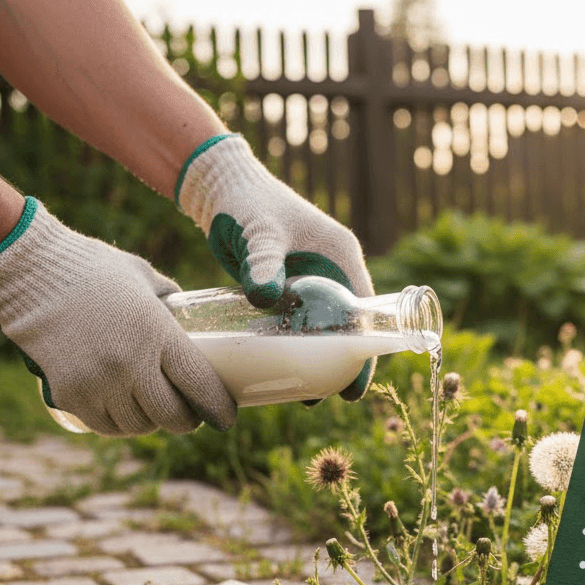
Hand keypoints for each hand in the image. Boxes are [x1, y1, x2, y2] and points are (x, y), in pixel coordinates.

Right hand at [0, 198, 236, 435]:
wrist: (28, 271)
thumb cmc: (93, 268)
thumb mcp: (145, 278)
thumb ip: (173, 301)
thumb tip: (195, 317)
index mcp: (157, 334)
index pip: (201, 387)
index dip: (218, 409)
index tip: (226, 418)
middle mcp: (130, 364)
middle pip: (173, 417)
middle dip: (186, 420)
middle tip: (190, 414)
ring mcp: (98, 383)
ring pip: (140, 426)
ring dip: (152, 422)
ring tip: (154, 409)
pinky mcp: (70, 394)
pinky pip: (107, 427)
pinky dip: (121, 424)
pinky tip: (126, 413)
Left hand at [177, 134, 375, 400]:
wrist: (218, 188)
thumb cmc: (244, 201)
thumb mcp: (259, 232)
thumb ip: (263, 262)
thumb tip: (264, 297)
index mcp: (341, 256)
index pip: (367, 310)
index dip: (366, 348)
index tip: (356, 381)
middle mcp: (332, 271)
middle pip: (350, 326)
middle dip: (344, 362)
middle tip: (335, 396)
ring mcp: (311, 281)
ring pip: (326, 329)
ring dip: (321, 360)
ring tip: (308, 394)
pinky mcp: (289, 288)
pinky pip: (300, 325)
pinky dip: (297, 348)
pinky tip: (285, 372)